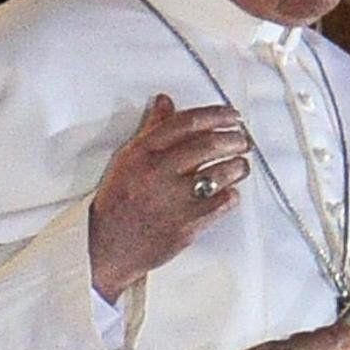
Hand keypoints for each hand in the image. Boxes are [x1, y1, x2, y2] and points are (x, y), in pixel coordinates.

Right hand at [88, 94, 249, 300]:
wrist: (107, 246)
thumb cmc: (119, 202)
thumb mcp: (128, 159)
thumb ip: (151, 129)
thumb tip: (166, 102)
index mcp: (142, 153)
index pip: (186, 123)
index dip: (216, 115)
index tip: (232, 115)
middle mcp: (157, 173)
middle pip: (208, 145)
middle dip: (234, 139)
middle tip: (243, 140)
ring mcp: (173, 200)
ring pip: (221, 173)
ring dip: (239, 166)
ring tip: (241, 165)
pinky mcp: (186, 225)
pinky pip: (222, 203)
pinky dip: (231, 195)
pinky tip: (229, 192)